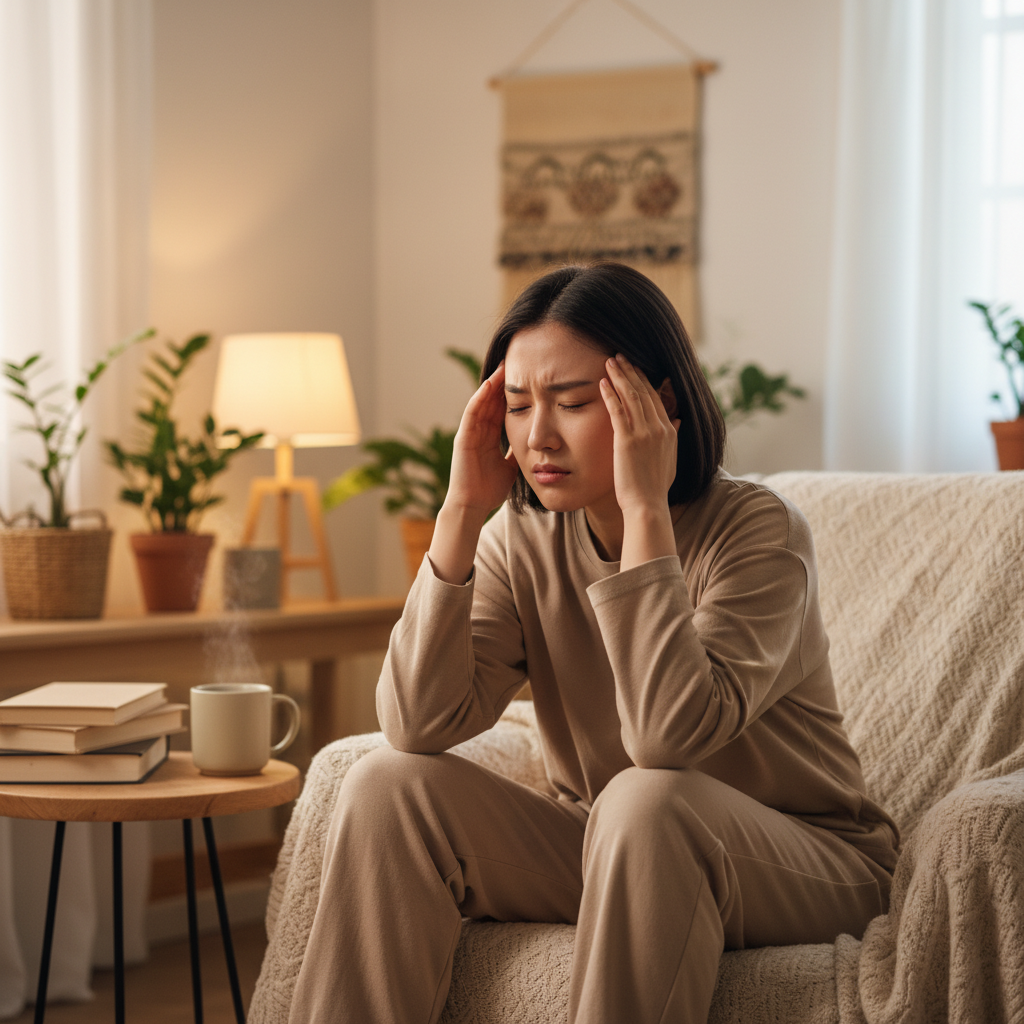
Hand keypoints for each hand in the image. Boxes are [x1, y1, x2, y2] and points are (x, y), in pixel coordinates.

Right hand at [444, 361, 519, 518]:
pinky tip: (489, 383)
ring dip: (492, 383)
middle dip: (503, 382)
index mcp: (490, 437)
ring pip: (482, 401)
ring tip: (504, 365)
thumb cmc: (490, 490)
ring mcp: (469, 433)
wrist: (474, 506)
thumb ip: (518, 452)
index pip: (501, 409)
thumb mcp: (511, 466)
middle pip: (492, 400)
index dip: (513, 393)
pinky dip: (480, 397)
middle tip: (516, 361)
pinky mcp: (462, 437)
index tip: (527, 377)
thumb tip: (533, 443)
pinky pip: (472, 412)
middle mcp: (479, 431)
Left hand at [600, 354, 680, 514]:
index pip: (655, 398)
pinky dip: (611, 394)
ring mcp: (644, 433)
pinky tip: (603, 382)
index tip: (634, 368)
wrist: (647, 505)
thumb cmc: (655, 487)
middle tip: (620, 355)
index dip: (643, 380)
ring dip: (620, 376)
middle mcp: (659, 428)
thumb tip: (677, 420)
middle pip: (644, 391)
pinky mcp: (627, 441)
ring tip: (610, 361)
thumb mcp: (670, 459)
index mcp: (669, 431)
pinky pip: (618, 410)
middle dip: (631, 371)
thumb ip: (673, 437)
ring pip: (632, 396)